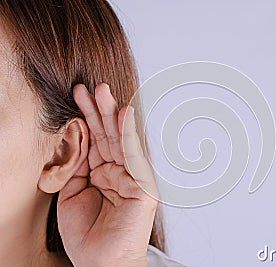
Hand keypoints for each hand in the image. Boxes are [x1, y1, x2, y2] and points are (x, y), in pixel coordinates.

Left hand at [57, 83, 156, 266]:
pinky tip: (124, 114)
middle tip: (90, 87)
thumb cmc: (87, 234)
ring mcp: (133, 177)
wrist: (101, 263)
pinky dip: (129, 135)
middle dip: (99, 111)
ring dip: (112, 115)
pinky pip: (134, 156)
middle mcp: (119, 172)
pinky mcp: (143, 186)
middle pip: (108, 136)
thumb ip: (74, 166)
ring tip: (102, 91)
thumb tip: (75, 137)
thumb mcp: (70, 194)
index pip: (95, 141)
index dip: (86, 119)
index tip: (77, 98)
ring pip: (121, 141)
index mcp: (102, 174)